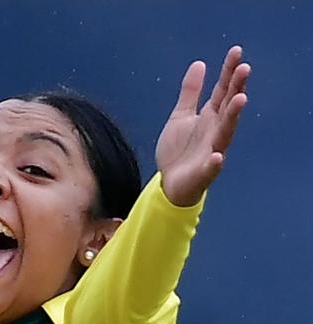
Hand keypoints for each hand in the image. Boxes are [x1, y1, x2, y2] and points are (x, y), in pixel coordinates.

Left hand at [155, 46, 250, 206]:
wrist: (170, 182)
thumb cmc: (179, 149)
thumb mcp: (181, 115)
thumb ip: (190, 92)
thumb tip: (200, 63)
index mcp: (210, 116)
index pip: (223, 90)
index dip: (229, 72)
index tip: (236, 51)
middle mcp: (215, 130)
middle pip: (229, 106)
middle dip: (237, 88)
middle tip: (244, 68)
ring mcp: (212, 150)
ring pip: (226, 132)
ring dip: (233, 116)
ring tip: (240, 99)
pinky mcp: (204, 171)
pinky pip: (211, 167)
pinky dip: (215, 162)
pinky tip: (217, 156)